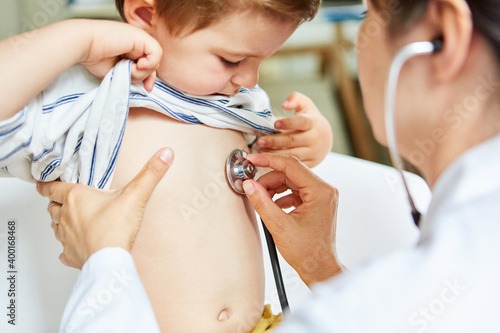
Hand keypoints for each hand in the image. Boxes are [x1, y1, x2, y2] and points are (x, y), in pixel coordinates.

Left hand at [37, 147, 173, 268]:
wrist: (110, 260)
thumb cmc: (116, 228)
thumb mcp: (136, 195)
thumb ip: (150, 173)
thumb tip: (165, 154)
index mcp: (75, 198)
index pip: (52, 188)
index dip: (46, 184)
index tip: (42, 183)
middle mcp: (66, 217)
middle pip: (52, 207)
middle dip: (56, 203)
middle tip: (62, 200)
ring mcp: (66, 238)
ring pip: (55, 227)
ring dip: (60, 223)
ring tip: (69, 220)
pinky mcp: (72, 255)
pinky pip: (64, 252)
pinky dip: (66, 248)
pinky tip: (72, 248)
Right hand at [79, 20, 162, 90]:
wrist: (84, 44)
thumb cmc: (94, 57)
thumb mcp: (118, 71)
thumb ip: (133, 75)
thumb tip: (147, 84)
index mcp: (131, 48)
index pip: (150, 65)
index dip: (150, 78)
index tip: (147, 88)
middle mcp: (137, 42)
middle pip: (154, 64)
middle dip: (145, 76)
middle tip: (132, 77)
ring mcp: (139, 38)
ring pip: (155, 60)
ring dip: (142, 71)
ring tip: (127, 69)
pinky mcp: (141, 36)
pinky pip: (156, 53)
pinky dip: (149, 63)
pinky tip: (136, 64)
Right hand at [242, 153, 342, 285]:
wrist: (319, 269)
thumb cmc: (308, 253)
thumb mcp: (279, 226)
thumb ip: (262, 202)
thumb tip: (249, 185)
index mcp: (320, 191)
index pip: (291, 165)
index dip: (268, 160)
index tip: (253, 159)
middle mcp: (324, 190)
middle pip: (290, 173)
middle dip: (269, 179)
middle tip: (252, 187)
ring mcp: (321, 196)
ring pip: (291, 181)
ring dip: (274, 188)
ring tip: (261, 200)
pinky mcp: (316, 203)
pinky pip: (295, 191)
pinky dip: (281, 196)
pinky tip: (272, 206)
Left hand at [255, 92, 332, 167]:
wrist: (326, 138)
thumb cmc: (310, 119)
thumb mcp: (305, 105)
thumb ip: (294, 99)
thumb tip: (284, 104)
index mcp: (313, 122)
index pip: (301, 122)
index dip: (288, 123)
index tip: (275, 123)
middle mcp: (315, 138)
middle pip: (293, 140)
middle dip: (275, 141)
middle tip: (260, 141)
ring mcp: (313, 152)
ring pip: (293, 155)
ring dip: (275, 154)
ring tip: (261, 151)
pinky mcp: (311, 164)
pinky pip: (294, 166)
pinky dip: (281, 164)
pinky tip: (269, 161)